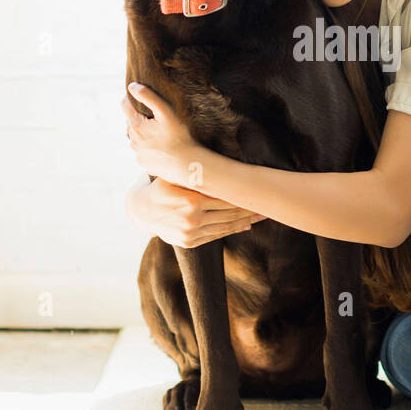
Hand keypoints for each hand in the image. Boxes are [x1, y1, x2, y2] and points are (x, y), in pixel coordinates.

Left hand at [121, 82, 200, 184]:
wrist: (187, 164)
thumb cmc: (179, 137)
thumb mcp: (166, 113)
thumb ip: (149, 97)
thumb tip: (132, 86)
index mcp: (136, 126)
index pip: (125, 105)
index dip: (133, 99)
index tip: (144, 99)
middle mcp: (132, 140)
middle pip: (131, 121)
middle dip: (140, 117)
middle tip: (157, 117)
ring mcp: (137, 153)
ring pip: (136, 137)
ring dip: (143, 133)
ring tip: (160, 133)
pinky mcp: (143, 163)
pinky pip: (142, 150)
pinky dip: (148, 147)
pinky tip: (162, 146)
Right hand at [127, 176, 265, 248]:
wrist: (141, 210)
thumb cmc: (162, 184)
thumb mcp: (176, 174)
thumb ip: (197, 172)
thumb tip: (223, 166)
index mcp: (190, 200)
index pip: (225, 197)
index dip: (244, 196)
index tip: (260, 192)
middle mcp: (191, 218)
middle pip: (229, 213)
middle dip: (250, 209)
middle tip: (268, 204)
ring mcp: (190, 233)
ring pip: (225, 226)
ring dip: (246, 221)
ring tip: (262, 215)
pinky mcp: (189, 242)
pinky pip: (216, 236)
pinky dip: (232, 230)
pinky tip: (245, 225)